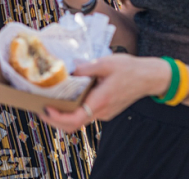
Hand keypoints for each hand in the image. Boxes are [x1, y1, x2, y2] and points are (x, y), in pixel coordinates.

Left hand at [38, 55, 169, 131]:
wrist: (149, 77)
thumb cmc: (129, 69)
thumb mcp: (105, 63)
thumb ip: (85, 67)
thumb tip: (67, 69)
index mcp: (101, 100)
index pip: (76, 119)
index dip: (58, 118)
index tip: (45, 109)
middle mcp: (102, 111)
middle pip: (73, 124)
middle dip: (54, 120)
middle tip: (39, 108)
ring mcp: (105, 113)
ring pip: (79, 121)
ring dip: (63, 116)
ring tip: (48, 103)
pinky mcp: (106, 111)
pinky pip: (86, 115)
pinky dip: (73, 111)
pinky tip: (66, 99)